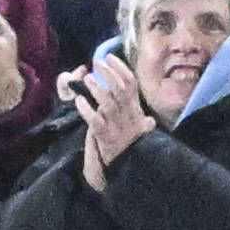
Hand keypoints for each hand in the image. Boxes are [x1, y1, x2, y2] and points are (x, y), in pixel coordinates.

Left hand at [75, 56, 154, 188]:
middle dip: (109, 74)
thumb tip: (150, 122)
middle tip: (97, 62)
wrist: (130, 172)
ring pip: (108, 104)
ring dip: (97, 90)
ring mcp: (117, 127)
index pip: (132, 85)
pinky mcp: (105, 138)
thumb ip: (143, 128)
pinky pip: (95, 121)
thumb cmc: (133, 154)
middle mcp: (128, 117)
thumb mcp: (140, 141)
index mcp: (136, 112)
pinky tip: (80, 101)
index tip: (110, 57)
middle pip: (120, 90)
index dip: (121, 69)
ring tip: (87, 80)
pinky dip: (87, 110)